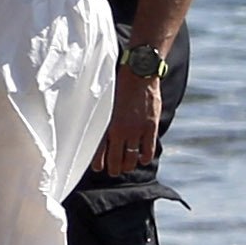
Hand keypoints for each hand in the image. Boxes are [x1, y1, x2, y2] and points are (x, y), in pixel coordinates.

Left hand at [95, 58, 163, 175]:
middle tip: (113, 171)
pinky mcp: (150, 127)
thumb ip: (102, 116)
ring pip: (132, 157)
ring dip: (129, 165)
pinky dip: (145, 157)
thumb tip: (95, 128)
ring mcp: (136, 130)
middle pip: (116, 158)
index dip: (99, 163)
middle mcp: (120, 130)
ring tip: (126, 167)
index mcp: (106, 123)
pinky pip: (148, 149)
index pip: (99, 151)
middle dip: (114, 168)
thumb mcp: (105, 101)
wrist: (138, 73)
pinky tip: (143, 160)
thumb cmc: (118, 84)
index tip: (99, 168)